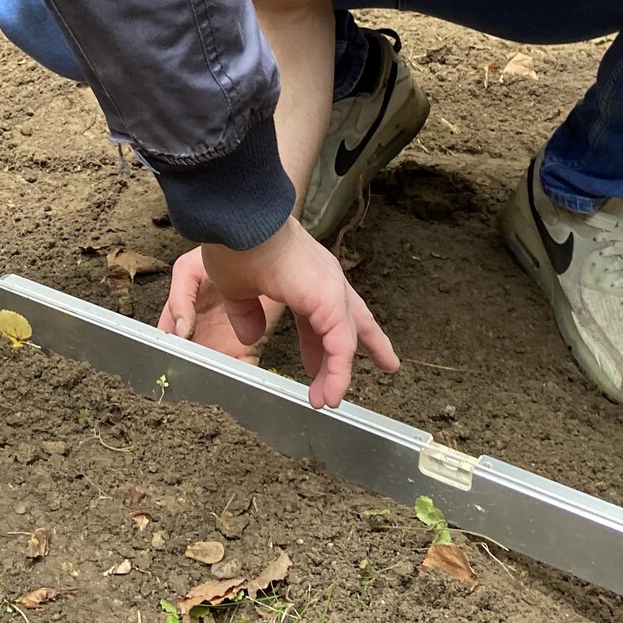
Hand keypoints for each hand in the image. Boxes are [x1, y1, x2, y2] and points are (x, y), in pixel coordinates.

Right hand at [158, 219, 398, 409]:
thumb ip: (247, 313)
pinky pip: (340, 345)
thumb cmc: (235, 247)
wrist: (239, 222)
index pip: (328, 311)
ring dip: (336, 372)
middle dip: (369, 344)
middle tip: (387, 364)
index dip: (329, 336)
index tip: (325, 360)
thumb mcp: (238, 288)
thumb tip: (250, 338)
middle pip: (354, 321)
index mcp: (307, 277)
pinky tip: (329, 394)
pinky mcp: (329, 301)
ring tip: (327, 401)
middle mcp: (326, 281)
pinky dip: (337, 372)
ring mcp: (330, 289)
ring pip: (346, 338)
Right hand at [158, 258, 282, 366]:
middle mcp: (200, 333)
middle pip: (192, 361)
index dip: (167, 354)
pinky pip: (243, 367)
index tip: (171, 362)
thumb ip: (178, 299)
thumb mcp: (189, 269)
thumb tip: (180, 332)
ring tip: (217, 377)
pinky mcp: (249, 348)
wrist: (265, 259)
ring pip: (216, 368)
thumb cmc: (223, 255)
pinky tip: (241, 374)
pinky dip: (242, 374)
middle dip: (191, 371)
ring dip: (216, 375)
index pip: (168, 341)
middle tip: (195, 375)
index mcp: (182, 316)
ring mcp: (224, 343)